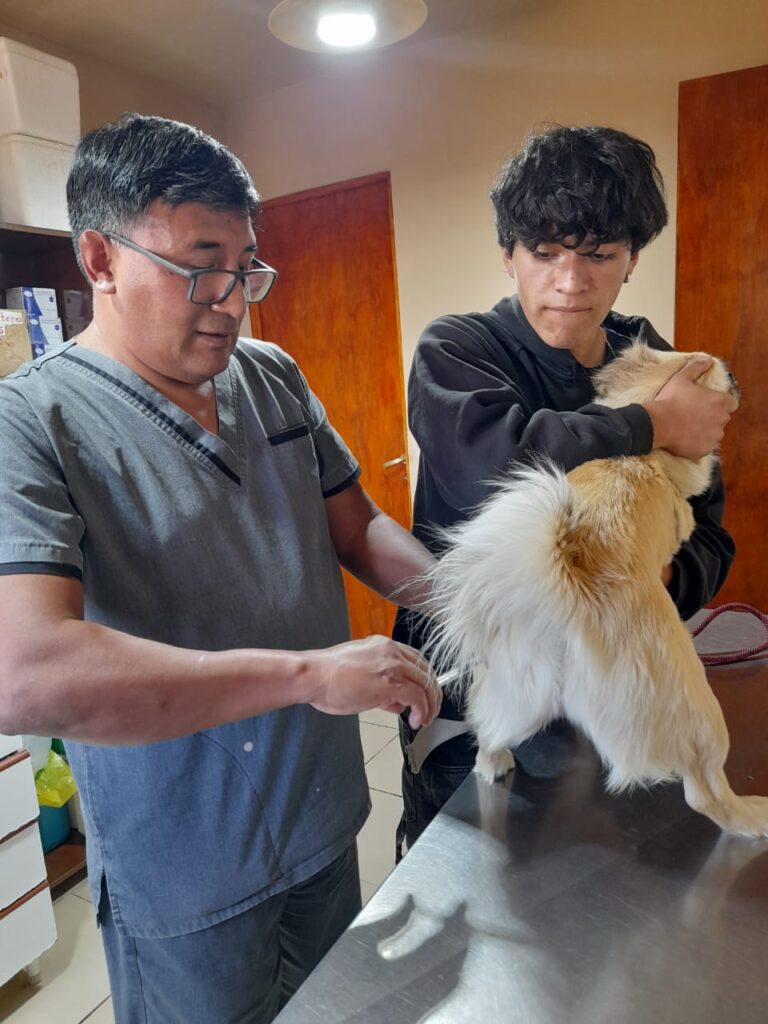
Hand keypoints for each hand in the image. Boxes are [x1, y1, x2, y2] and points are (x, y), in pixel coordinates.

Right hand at [307, 635, 440, 728]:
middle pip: (426, 671)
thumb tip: (396, 702)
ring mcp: (392, 666)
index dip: (424, 680)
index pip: (417, 660)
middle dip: (432, 694)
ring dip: (430, 705)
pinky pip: (417, 697)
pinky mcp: (389, 683)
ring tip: (424, 720)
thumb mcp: (360, 674)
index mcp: (384, 645)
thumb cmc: (328, 676)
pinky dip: (422, 711)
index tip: (424, 696)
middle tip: (430, 712)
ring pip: (426, 684)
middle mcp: (391, 651)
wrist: (313, 676)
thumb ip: (381, 684)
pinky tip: (416, 721)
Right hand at [644, 357, 736, 458]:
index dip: (721, 403)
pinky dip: (697, 443)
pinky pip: (704, 446)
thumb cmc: (671, 399)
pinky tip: (685, 438)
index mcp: (720, 401)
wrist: (658, 424)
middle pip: (722, 418)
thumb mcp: (682, 378)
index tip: (708, 403)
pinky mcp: (705, 449)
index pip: (732, 403)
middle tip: (694, 414)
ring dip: (706, 430)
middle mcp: (721, 419)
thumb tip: (707, 359)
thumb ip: (696, 367)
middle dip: (712, 417)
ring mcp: (714, 436)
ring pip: (714, 433)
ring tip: (688, 427)